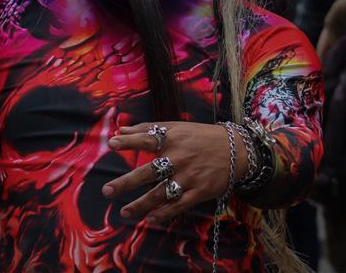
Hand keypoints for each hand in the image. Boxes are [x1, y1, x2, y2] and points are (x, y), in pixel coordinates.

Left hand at [102, 121, 246, 223]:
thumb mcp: (177, 127)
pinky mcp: (199, 192)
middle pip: (149, 172)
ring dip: (140, 205)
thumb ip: (148, 129)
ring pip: (160, 194)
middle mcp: (179, 158)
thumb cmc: (200, 137)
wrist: (238, 151)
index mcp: (173, 139)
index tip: (111, 144)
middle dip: (127, 182)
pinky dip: (163, 213)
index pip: (147, 139)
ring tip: (123, 212)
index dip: (129, 141)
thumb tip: (120, 130)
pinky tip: (149, 219)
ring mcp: (189, 177)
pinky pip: (178, 205)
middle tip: (107, 190)